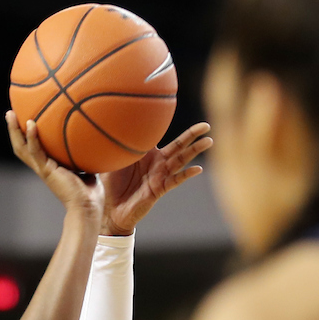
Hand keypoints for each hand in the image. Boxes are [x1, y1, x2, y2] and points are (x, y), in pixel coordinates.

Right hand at [7, 111, 103, 221]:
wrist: (88, 207)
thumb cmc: (91, 193)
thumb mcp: (88, 166)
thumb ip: (85, 154)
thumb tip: (95, 139)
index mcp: (49, 166)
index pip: (33, 148)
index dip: (26, 135)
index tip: (25, 117)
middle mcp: (43, 167)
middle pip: (21, 146)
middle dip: (14, 130)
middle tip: (10, 113)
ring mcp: (43, 169)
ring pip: (22, 148)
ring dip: (14, 130)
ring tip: (10, 114)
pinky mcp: (47, 171)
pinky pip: (35, 151)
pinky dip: (31, 137)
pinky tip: (30, 123)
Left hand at [101, 122, 211, 236]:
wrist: (111, 210)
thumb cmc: (110, 185)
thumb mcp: (113, 161)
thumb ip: (117, 146)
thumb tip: (112, 125)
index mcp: (146, 153)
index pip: (159, 135)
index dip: (167, 124)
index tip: (177, 109)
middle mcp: (157, 162)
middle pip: (178, 145)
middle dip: (192, 135)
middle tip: (206, 125)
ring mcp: (160, 175)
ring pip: (181, 160)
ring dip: (195, 151)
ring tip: (208, 141)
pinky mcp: (160, 189)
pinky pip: (175, 180)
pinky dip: (186, 174)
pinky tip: (197, 169)